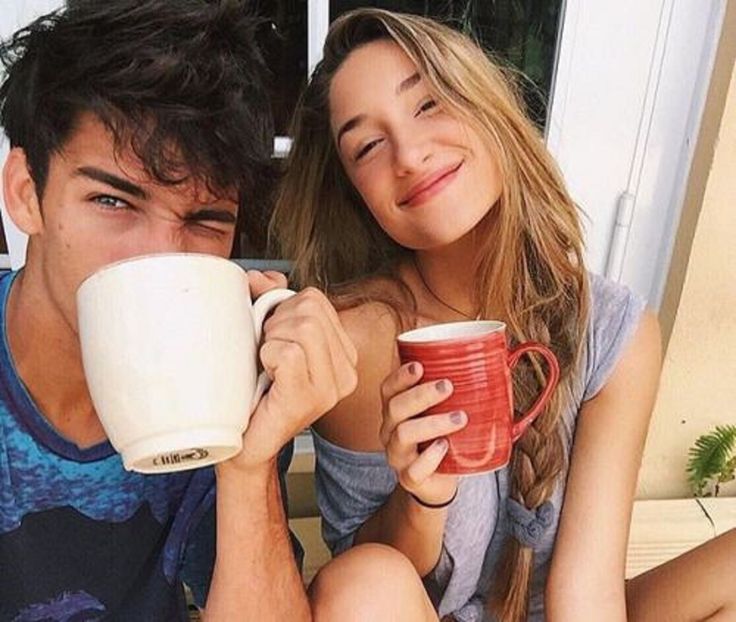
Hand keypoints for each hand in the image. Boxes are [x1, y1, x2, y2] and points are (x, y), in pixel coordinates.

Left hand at [225, 284, 357, 472]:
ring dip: (270, 341)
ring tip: (267, 367)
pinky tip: (266, 379)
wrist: (242, 445)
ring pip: (302, 328)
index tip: (272, 338)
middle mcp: (347, 371)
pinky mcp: (309, 399)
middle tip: (266, 355)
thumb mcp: (267, 336)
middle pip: (309, 309)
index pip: (315, 299)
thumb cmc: (255, 392)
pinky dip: (266, 358)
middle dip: (275, 324)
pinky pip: (288, 353)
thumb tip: (262, 277)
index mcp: (343, 353)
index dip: (282, 310)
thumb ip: (270, 299)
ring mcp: (331, 388)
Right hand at [380, 362, 466, 505]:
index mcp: (396, 410)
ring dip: (433, 423)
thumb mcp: (445, 412)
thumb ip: (461, 389)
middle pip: (395, 407)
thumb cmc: (443, 437)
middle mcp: (390, 430)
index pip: (388, 388)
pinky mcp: (409, 479)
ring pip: (403, 435)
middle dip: (421, 394)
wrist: (438, 482)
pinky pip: (414, 470)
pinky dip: (430, 457)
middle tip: (448, 386)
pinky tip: (445, 447)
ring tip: (460, 418)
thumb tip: (503, 355)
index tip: (420, 365)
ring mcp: (397, 455)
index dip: (401, 376)